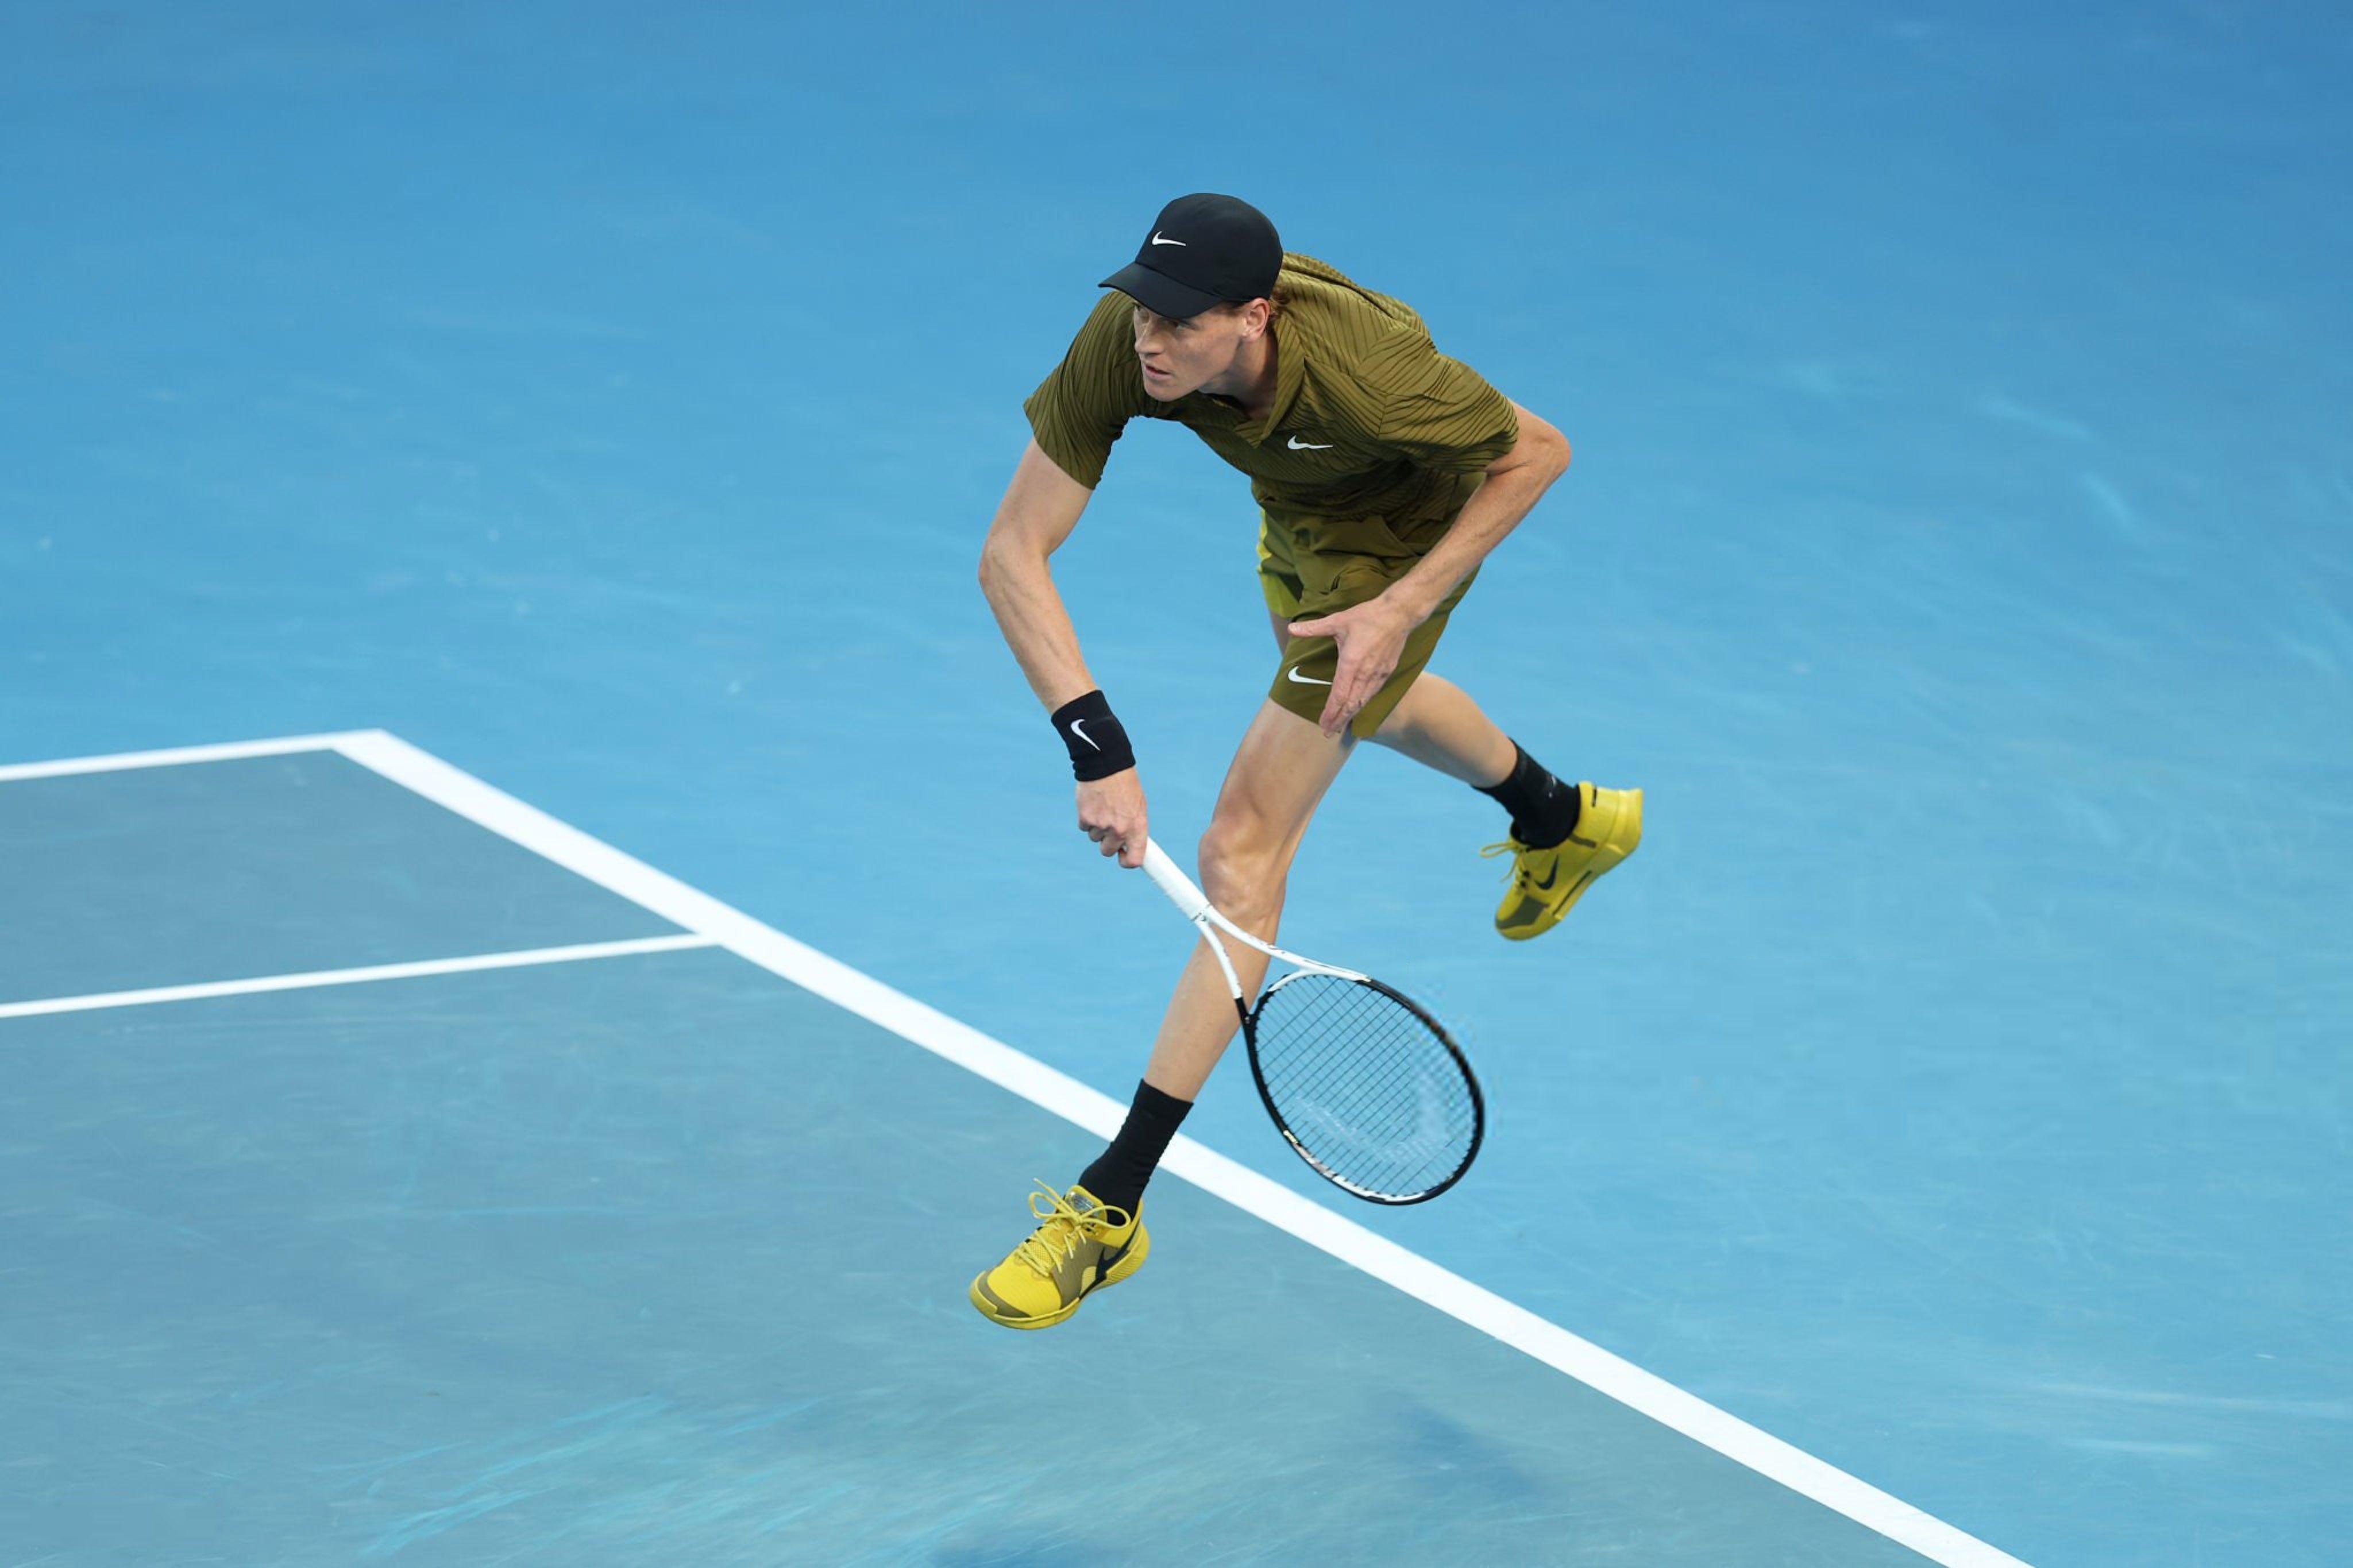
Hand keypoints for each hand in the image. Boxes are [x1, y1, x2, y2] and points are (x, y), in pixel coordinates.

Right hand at [1076, 769, 1148, 867]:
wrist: (1106, 764)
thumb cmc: (1125, 784)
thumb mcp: (1137, 805)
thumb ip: (1134, 826)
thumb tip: (1129, 844)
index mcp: (1137, 826)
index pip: (1134, 859)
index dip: (1127, 862)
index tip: (1124, 857)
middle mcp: (1119, 829)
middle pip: (1108, 851)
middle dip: (1108, 843)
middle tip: (1110, 827)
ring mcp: (1101, 825)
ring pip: (1095, 838)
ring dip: (1097, 827)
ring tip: (1103, 807)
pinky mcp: (1085, 818)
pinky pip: (1084, 827)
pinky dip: (1087, 819)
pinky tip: (1093, 804)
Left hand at [1287, 594, 1418, 736]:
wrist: (1399, 614)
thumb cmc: (1368, 616)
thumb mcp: (1337, 621)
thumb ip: (1313, 628)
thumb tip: (1291, 629)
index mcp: (1351, 664)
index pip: (1339, 696)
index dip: (1331, 713)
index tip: (1323, 724)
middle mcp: (1365, 673)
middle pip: (1351, 704)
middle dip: (1339, 720)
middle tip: (1328, 732)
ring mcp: (1378, 674)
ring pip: (1363, 701)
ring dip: (1351, 714)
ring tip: (1341, 725)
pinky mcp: (1387, 672)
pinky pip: (1373, 693)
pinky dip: (1363, 704)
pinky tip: (1358, 707)